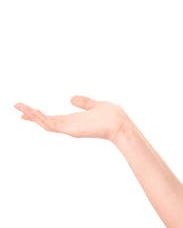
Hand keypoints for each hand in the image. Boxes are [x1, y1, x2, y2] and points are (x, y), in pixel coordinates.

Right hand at [14, 95, 128, 141]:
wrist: (121, 125)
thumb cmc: (113, 117)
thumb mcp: (95, 105)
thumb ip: (84, 102)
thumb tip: (71, 98)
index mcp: (75, 120)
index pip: (54, 118)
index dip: (41, 114)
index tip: (29, 110)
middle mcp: (70, 126)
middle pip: (46, 121)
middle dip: (32, 115)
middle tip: (18, 107)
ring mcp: (69, 128)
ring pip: (45, 123)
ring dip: (32, 115)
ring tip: (19, 106)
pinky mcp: (70, 129)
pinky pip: (51, 124)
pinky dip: (40, 118)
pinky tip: (31, 111)